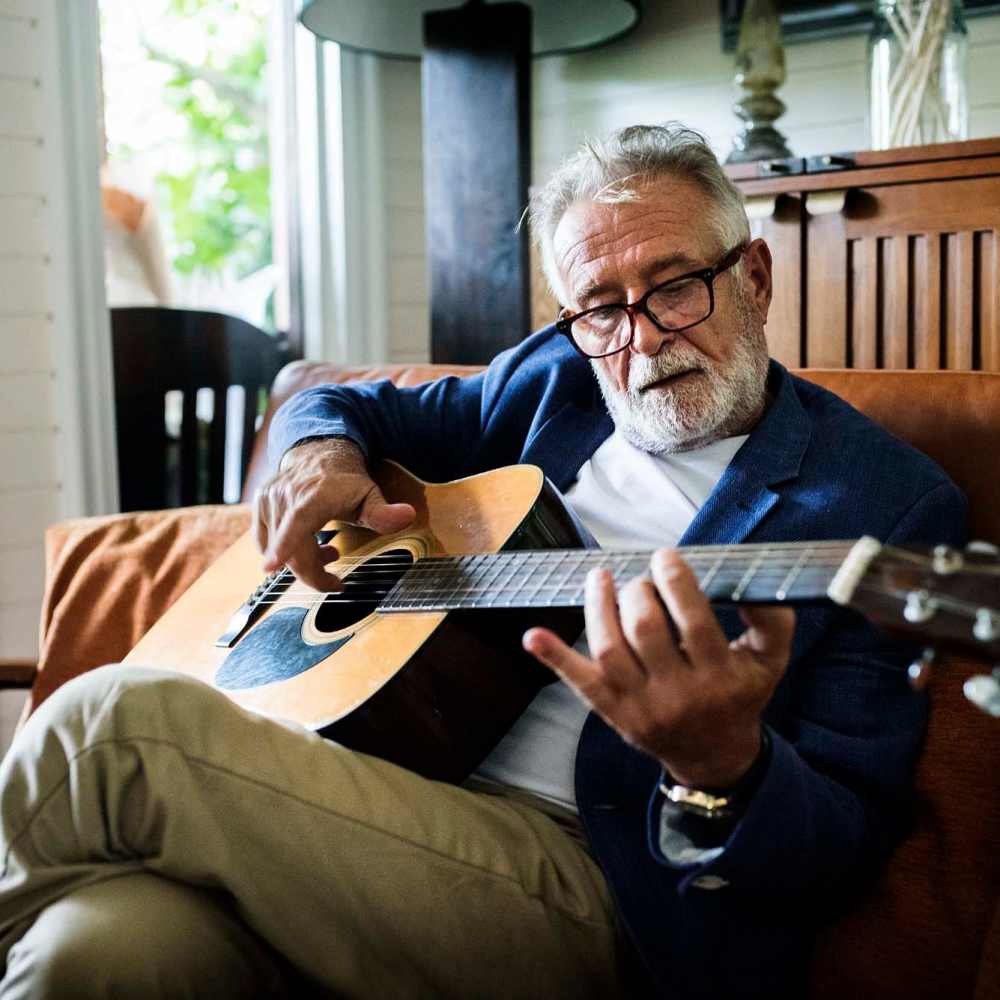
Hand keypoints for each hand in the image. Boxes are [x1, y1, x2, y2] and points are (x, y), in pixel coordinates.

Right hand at [252, 438, 415, 590]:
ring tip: (327, 550)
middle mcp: (286, 496)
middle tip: (334, 581)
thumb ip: (384, 512)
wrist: (319, 454)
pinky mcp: (259, 507)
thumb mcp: (370, 495)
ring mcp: (269, 501)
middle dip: (313, 573)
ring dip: (303, 561)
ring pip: (278, 549)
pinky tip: (305, 545)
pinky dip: (284, 551)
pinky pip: (265, 542)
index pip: (296, 522)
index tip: (271, 567)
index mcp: (313, 495)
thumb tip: (407, 515)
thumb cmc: (345, 479)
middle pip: (292, 550)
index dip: (284, 546)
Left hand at [523, 549, 794, 787]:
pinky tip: (532, 636)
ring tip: (600, 578)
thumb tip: (756, 583)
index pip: (693, 620)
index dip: (674, 580)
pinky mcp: (614, 712)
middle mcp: (678, 693)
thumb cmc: (739, 695)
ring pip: (609, 650)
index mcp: (719, 676)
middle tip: (641, 580)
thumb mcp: (770, 662)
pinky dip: (554, 658)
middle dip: (638, 591)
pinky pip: (580, 684)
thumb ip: (772, 621)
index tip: (666, 557)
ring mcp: (640, 705)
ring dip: (598, 607)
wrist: (714, 756)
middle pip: (645, 630)